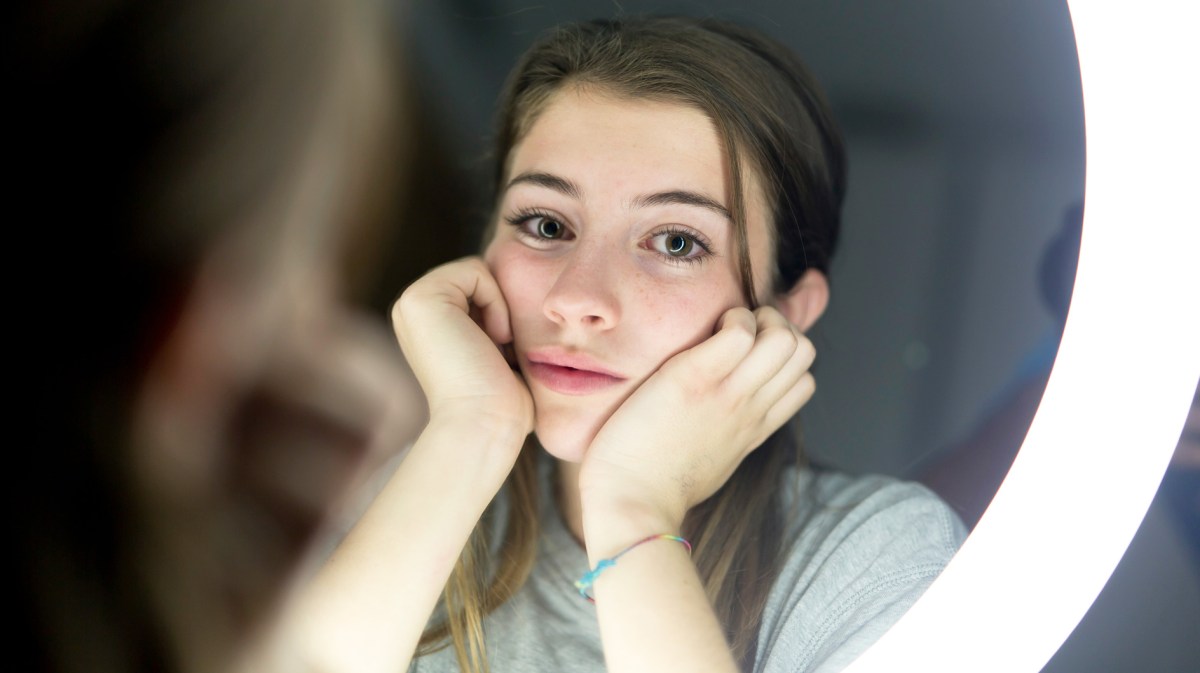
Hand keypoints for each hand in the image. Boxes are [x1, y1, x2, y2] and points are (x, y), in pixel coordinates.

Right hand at [391, 256, 533, 447]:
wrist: (485, 424)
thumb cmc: (501, 401)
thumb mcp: (498, 351)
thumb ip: (493, 320)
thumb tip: (513, 297)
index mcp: (427, 323)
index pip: (479, 286)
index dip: (502, 313)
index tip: (499, 354)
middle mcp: (412, 311)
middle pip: (478, 276)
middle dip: (499, 308)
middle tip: (497, 351)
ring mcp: (410, 302)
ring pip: (477, 270)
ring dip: (499, 307)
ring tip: (494, 346)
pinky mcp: (419, 297)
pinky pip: (476, 270)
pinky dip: (495, 302)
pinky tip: (492, 337)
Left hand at [578, 306, 815, 534]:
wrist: (633, 505)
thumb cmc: (656, 486)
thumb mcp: (708, 462)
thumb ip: (724, 437)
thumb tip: (718, 427)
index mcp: (753, 429)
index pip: (804, 382)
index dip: (782, 358)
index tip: (745, 356)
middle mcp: (751, 409)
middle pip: (804, 351)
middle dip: (777, 326)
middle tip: (736, 334)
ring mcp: (729, 393)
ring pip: (786, 338)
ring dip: (757, 318)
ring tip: (721, 329)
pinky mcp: (696, 377)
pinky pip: (739, 330)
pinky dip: (730, 318)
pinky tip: (701, 334)